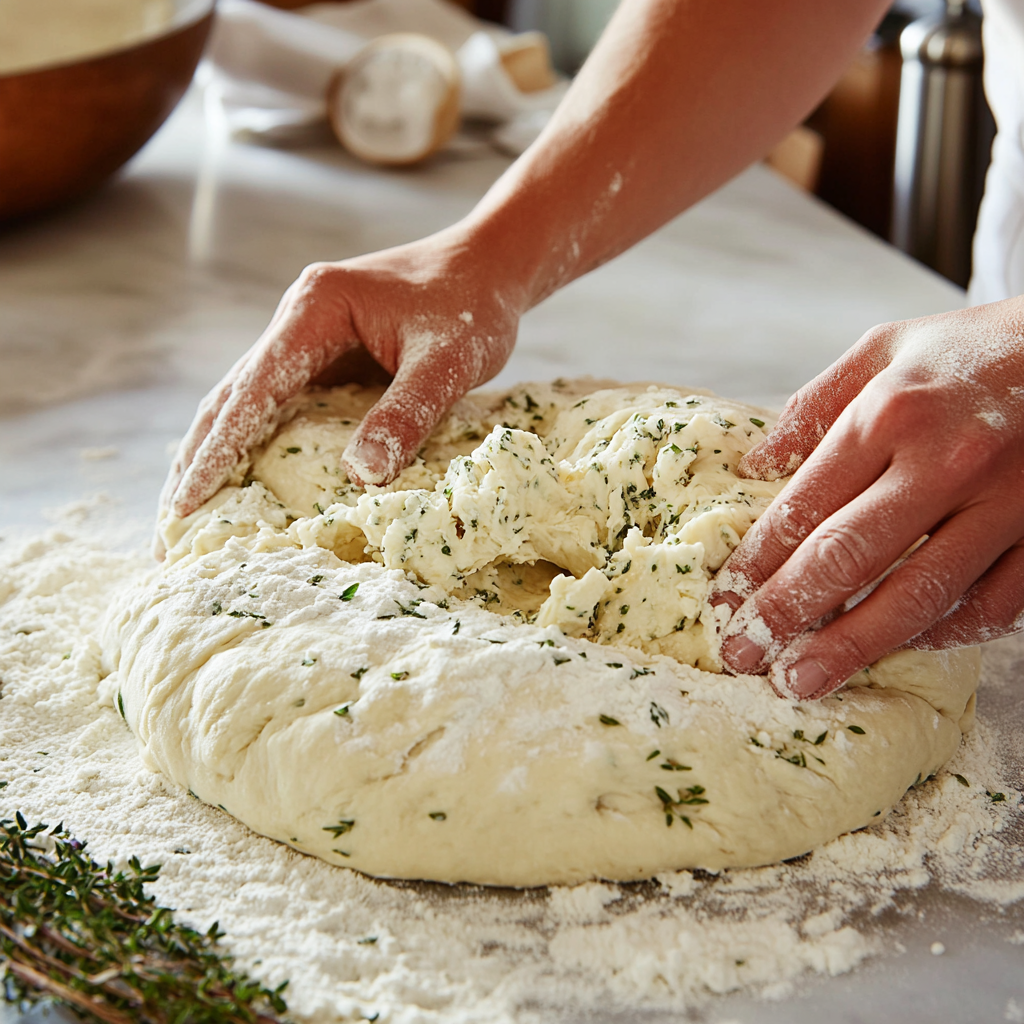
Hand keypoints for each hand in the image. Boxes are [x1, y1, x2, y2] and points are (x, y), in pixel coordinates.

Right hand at [159, 230, 521, 528]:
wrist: (488, 266)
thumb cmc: (472, 305)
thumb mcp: (449, 360)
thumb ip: (407, 412)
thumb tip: (359, 476)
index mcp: (315, 309)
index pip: (252, 389)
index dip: (217, 449)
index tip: (187, 501)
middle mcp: (298, 320)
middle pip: (230, 397)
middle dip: (197, 460)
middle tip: (170, 526)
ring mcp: (307, 339)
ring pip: (246, 403)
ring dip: (216, 455)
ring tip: (188, 515)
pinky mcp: (324, 358)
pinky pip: (280, 407)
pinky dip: (256, 445)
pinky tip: (245, 484)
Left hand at [714, 296, 1023, 698]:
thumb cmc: (974, 351)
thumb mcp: (884, 348)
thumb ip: (815, 404)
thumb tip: (755, 465)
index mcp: (893, 411)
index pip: (806, 505)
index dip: (757, 561)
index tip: (724, 600)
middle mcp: (947, 462)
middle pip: (849, 558)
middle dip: (786, 614)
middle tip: (743, 656)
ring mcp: (1007, 504)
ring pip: (918, 596)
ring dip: (853, 647)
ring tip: (801, 682)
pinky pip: (993, 605)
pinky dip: (943, 633)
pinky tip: (901, 646)